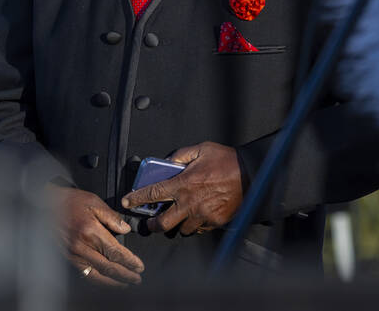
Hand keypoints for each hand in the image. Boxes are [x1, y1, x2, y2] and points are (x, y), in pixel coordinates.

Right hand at [44, 184, 142, 286]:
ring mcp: (73, 254)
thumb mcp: (95, 202)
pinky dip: (96, 279)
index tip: (139, 266)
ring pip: (95, 274)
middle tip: (136, 279)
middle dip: (125, 275)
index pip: (115, 252)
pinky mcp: (67, 257)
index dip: (129, 261)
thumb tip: (126, 229)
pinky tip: (104, 280)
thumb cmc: (70, 201)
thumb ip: (112, 217)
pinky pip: (83, 273)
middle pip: (107, 267)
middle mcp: (82, 246)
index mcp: (91, 231)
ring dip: (112, 282)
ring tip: (124, 284)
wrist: (46, 205)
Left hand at [120, 142, 242, 235]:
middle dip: (152, 225)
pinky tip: (197, 217)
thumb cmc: (226, 159)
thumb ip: (181, 156)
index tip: (126, 201)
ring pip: (181, 229)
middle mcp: (190, 202)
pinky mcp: (214, 222)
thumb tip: (167, 162)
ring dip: (177, 224)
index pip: (152, 194)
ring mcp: (202, 215)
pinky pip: (199, 229)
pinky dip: (195, 225)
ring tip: (179, 217)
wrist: (252, 173)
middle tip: (151, 222)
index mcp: (183, 183)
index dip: (136, 199)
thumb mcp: (201, 149)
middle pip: (162, 223)